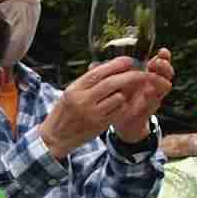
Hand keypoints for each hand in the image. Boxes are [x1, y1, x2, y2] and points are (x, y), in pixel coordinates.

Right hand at [40, 57, 155, 159]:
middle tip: (141, 73)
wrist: (55, 136)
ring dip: (125, 93)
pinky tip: (120, 105)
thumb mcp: (70, 92)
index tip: (130, 60)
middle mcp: (82, 100)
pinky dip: (123, 106)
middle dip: (130, 75)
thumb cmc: (64, 112)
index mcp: (75, 89)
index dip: (117, 64)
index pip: (99, 72)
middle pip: (112, 83)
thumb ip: (88, 80)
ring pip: (118, 97)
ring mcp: (91, 114)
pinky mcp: (99, 125)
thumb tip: (110, 65)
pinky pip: (119, 111)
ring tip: (123, 93)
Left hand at [113, 48, 174, 142]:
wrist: (119, 119)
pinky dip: (152, 98)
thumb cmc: (117, 96)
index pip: (159, 61)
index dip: (163, 56)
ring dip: (160, 80)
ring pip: (165, 85)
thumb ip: (107, 72)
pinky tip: (146, 93)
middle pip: (166, 71)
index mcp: (146, 73)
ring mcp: (153, 95)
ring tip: (152, 77)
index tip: (162, 50)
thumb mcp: (113, 83)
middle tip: (158, 62)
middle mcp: (152, 82)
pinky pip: (155, 102)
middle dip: (164, 66)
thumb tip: (92, 63)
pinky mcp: (149, 108)